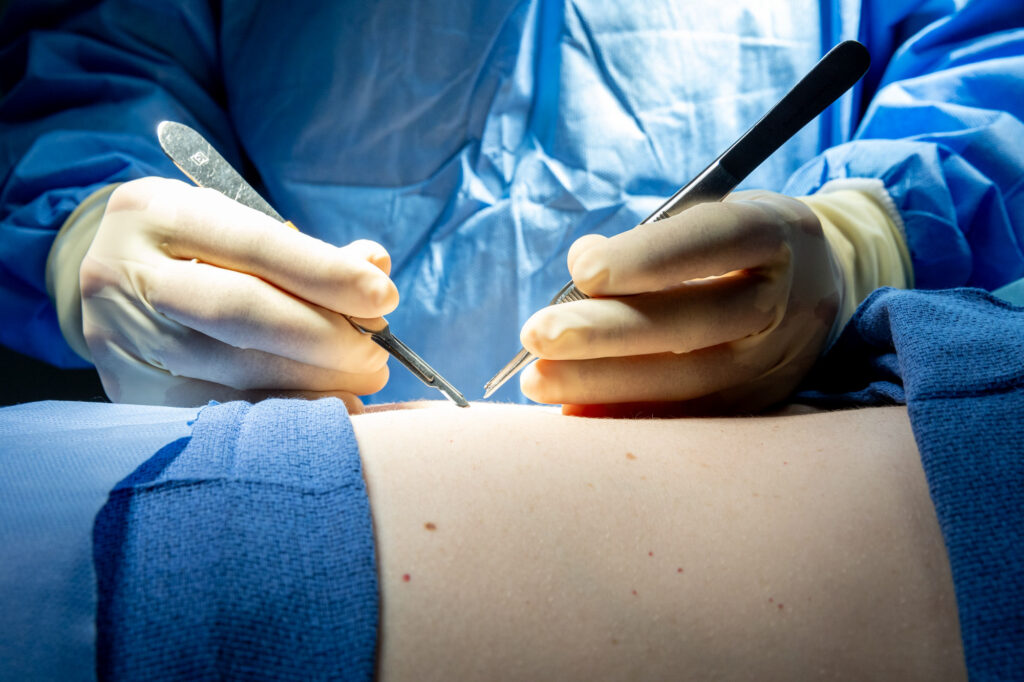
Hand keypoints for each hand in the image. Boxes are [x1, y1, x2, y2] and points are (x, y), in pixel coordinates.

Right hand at [77, 177, 396, 408]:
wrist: (113, 281)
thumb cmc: (196, 250)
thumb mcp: (238, 226)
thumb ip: (307, 249)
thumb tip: (373, 266)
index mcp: (155, 212)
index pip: (256, 244)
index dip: (327, 274)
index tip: (384, 298)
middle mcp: (124, 272)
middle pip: (241, 312)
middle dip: (325, 336)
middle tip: (377, 353)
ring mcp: (119, 336)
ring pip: (232, 369)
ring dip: (315, 381)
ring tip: (363, 379)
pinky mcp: (128, 388)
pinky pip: (220, 411)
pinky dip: (284, 412)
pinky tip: (329, 408)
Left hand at [518, 191, 842, 416]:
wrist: (820, 289)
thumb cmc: (741, 245)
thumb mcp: (715, 215)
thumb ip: (652, 239)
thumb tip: (581, 271)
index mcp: (772, 235)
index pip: (714, 240)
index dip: (648, 257)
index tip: (583, 269)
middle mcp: (779, 302)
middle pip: (691, 322)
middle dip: (606, 333)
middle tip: (537, 334)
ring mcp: (770, 362)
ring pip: (684, 380)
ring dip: (602, 383)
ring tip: (538, 379)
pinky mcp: (754, 404)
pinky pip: (685, 418)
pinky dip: (625, 417)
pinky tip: (572, 414)